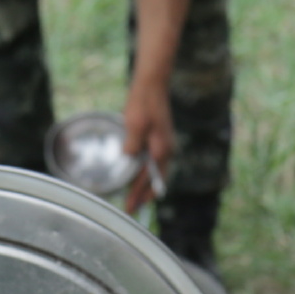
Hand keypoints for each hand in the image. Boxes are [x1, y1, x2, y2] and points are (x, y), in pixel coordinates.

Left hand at [122, 76, 174, 212]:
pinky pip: (155, 163)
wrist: (153, 85)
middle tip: (132, 208)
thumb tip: (128, 159)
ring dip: (146, 185)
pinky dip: (148, 173)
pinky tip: (140, 175)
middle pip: (155, 180)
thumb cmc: (143, 103)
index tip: (130, 207)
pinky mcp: (161, 139)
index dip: (138, 195)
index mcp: (161, 150)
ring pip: (156, 172)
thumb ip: (132, 145)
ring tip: (136, 197)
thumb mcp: (135, 124)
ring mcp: (165, 145)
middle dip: (144, 196)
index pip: (148, 180)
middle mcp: (166, 151)